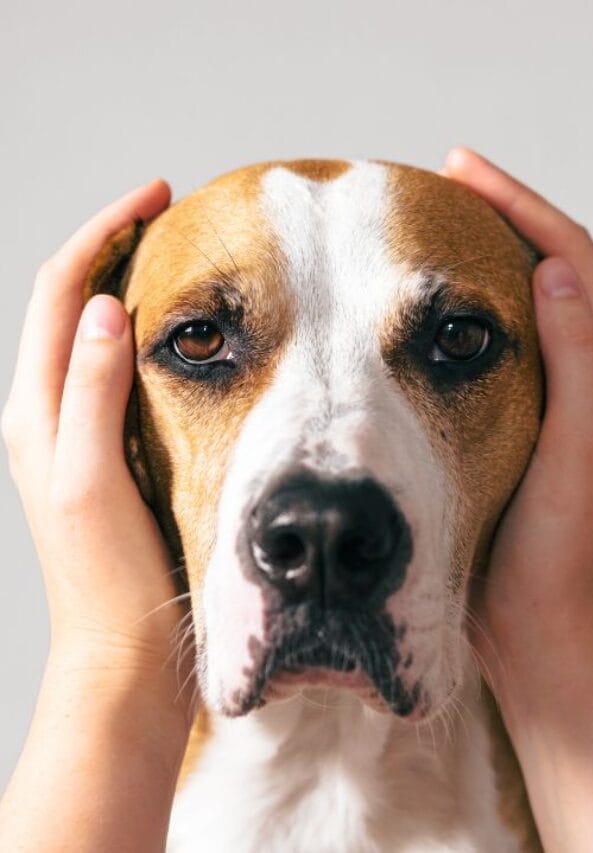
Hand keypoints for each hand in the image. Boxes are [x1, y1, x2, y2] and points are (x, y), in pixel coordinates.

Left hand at [1, 179, 193, 730]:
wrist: (120, 652)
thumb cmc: (109, 578)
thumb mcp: (94, 480)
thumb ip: (91, 393)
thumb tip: (102, 308)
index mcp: (36, 412)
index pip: (60, 293)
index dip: (103, 234)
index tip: (157, 198)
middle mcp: (47, 415)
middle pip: (68, 304)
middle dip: (113, 248)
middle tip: (169, 217)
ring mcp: (74, 434)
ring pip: (90, 336)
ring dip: (125, 287)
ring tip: (174, 262)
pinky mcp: (104, 453)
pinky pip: (114, 374)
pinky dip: (142, 338)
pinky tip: (181, 340)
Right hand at [443, 147, 592, 851]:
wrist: (539, 623)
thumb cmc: (561, 550)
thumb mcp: (587, 453)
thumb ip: (581, 361)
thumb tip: (552, 270)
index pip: (570, 262)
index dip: (521, 208)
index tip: (463, 172)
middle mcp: (590, 377)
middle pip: (549, 269)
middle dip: (501, 217)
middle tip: (445, 182)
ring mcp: (551, 397)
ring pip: (517, 305)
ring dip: (481, 260)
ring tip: (432, 230)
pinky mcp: (516, 421)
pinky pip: (491, 347)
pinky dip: (460, 314)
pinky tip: (423, 310)